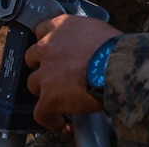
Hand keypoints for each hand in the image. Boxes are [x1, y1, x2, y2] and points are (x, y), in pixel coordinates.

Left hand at [25, 15, 122, 131]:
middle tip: (55, 74)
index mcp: (61, 26)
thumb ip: (84, 37)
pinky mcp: (49, 97)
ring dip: (45, 91)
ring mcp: (46, 73)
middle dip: (42, 66)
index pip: (42, 30)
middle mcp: (48, 46)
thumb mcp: (98, 30)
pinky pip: (41, 112)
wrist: (115, 64)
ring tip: (59, 99)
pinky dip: (50, 119)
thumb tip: (89, 47)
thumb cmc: (114, 47)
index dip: (47, 41)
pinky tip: (60, 122)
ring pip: (33, 84)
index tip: (52, 49)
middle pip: (32, 57)